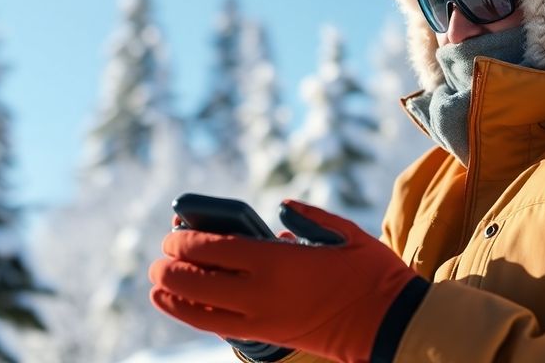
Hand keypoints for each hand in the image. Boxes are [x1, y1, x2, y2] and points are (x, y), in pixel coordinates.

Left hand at [149, 200, 427, 362]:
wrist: (387, 324)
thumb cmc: (371, 273)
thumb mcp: (344, 232)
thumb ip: (308, 216)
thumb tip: (281, 208)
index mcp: (277, 260)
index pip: (213, 248)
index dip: (184, 240)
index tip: (172, 232)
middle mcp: (260, 292)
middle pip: (196, 280)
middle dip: (170, 266)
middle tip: (162, 255)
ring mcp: (261, 318)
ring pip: (199, 310)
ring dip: (173, 295)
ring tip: (157, 283)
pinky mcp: (266, 336)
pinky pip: (217, 327)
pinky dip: (191, 316)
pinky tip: (179, 306)